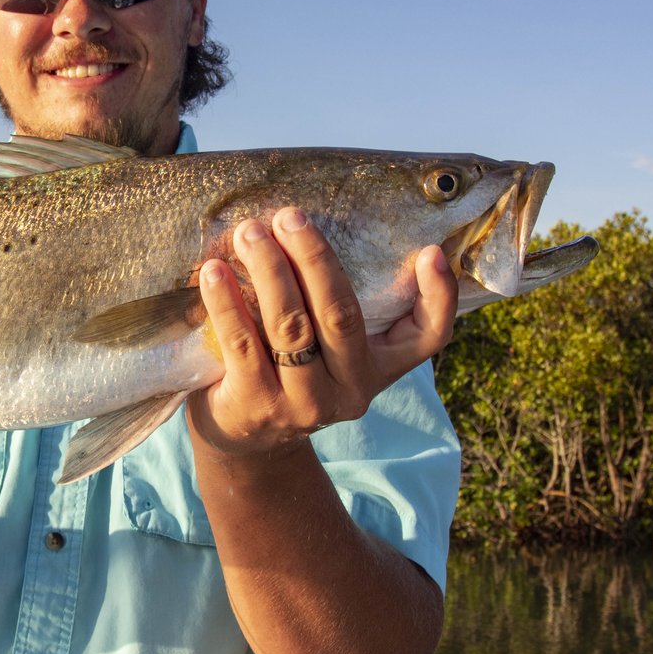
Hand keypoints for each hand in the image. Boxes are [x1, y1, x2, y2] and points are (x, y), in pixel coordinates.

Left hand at [187, 207, 456, 459]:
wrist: (244, 437)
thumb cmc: (288, 369)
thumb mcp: (327, 348)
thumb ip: (334, 303)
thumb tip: (314, 226)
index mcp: (378, 368)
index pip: (428, 337)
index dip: (439, 298)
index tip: (431, 253)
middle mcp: (350, 391)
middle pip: (341, 315)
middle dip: (314, 258)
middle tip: (289, 216)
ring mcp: (304, 403)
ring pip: (291, 326)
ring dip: (269, 271)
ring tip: (250, 233)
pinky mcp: (256, 406)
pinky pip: (242, 344)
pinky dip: (226, 302)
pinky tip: (213, 272)